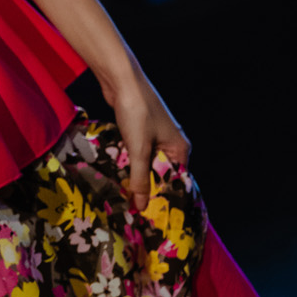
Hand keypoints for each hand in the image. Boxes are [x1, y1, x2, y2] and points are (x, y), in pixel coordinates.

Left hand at [97, 64, 190, 212]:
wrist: (121, 79)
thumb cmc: (136, 112)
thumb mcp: (138, 150)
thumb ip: (140, 179)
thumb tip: (140, 207)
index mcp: (180, 149)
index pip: (176, 181)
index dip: (163, 199)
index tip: (150, 217)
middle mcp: (171, 143)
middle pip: (160, 174)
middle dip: (146, 188)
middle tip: (132, 210)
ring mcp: (155, 136)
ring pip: (145, 164)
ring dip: (134, 175)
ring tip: (123, 197)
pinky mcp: (138, 130)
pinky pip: (135, 153)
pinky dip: (127, 162)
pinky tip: (116, 175)